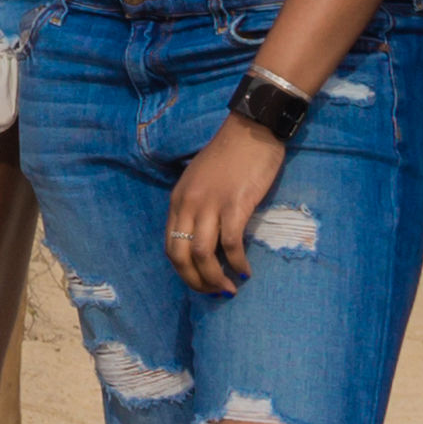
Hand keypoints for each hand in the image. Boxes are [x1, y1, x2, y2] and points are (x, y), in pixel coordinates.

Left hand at [167, 111, 287, 295]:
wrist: (251, 130)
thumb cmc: (230, 156)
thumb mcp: (200, 182)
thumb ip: (197, 208)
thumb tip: (205, 240)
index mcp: (178, 200)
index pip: (170, 246)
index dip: (183, 271)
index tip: (199, 282)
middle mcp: (189, 205)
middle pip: (181, 255)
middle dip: (195, 281)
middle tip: (213, 293)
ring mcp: (210, 205)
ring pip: (203, 254)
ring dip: (215, 278)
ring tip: (229, 289)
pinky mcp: (235, 205)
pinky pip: (231, 243)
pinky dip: (237, 263)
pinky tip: (245, 271)